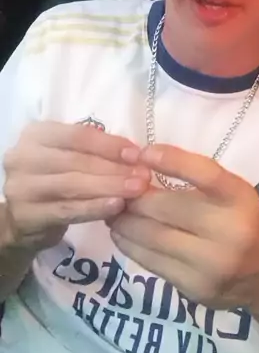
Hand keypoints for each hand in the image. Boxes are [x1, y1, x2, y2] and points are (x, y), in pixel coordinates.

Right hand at [3, 121, 150, 253]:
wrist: (24, 218)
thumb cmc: (55, 178)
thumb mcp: (68, 156)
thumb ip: (92, 151)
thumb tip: (134, 154)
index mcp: (36, 134)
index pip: (78, 135)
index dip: (110, 145)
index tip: (137, 154)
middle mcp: (22, 157)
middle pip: (77, 160)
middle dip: (115, 168)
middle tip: (144, 176)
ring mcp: (21, 187)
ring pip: (73, 185)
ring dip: (110, 187)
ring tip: (137, 190)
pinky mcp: (26, 216)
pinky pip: (67, 210)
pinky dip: (95, 208)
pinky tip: (117, 207)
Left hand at [108, 144, 258, 311]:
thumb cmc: (242, 221)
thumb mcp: (232, 193)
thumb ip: (196, 180)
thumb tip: (140, 164)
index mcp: (239, 199)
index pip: (205, 174)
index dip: (172, 160)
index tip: (142, 153)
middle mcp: (229, 231)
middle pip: (166, 208)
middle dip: (134, 197)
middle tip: (116, 188)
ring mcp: (211, 264)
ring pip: (152, 237)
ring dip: (125, 221)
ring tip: (113, 210)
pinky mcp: (194, 287)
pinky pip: (151, 262)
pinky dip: (130, 244)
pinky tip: (122, 233)